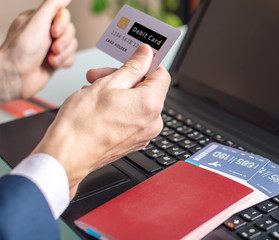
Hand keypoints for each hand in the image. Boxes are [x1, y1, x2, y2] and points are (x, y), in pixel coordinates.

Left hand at [0, 0, 76, 102]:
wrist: (16, 77)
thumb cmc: (20, 51)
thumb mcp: (37, 21)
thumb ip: (54, 4)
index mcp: (39, 20)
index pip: (63, 14)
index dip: (62, 24)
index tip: (53, 32)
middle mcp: (45, 32)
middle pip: (70, 31)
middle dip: (64, 42)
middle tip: (52, 48)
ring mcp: (51, 47)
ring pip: (73, 45)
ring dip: (63, 54)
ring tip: (50, 59)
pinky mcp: (56, 61)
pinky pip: (72, 58)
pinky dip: (64, 62)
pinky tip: (53, 65)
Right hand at [32, 45, 170, 198]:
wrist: (67, 156)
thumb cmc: (82, 124)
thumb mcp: (107, 84)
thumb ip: (132, 67)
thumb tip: (146, 54)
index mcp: (151, 105)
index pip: (162, 75)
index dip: (147, 63)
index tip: (134, 58)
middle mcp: (153, 122)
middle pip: (147, 88)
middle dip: (125, 77)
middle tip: (101, 74)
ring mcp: (144, 134)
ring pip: (137, 102)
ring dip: (118, 91)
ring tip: (93, 90)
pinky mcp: (133, 141)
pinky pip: (132, 117)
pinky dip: (119, 107)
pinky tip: (99, 105)